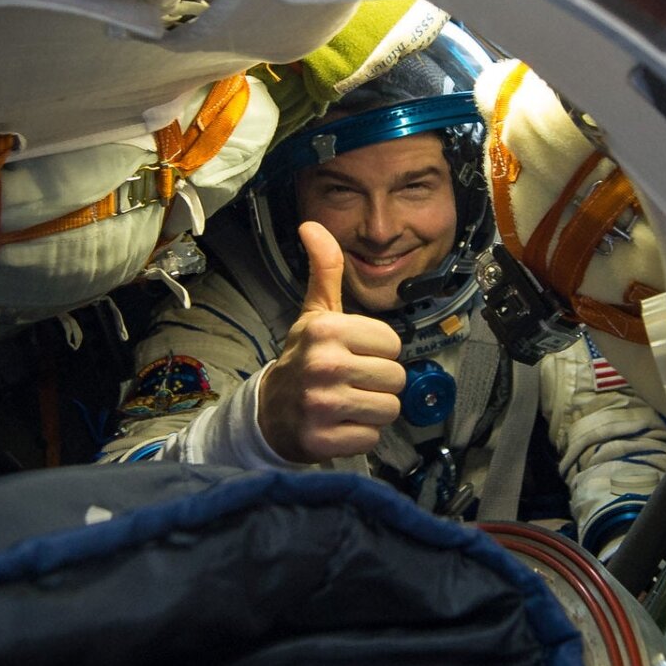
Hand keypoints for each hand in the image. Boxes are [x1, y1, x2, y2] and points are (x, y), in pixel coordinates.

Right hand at [258, 221, 406, 461]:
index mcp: (326, 330)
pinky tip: (339, 423)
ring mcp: (322, 405)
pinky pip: (372, 437)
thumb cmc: (303, 358)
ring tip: (347, 402)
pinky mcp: (323, 440)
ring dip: (372, 409)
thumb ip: (325, 270)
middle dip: (378, 382)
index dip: (378, 351)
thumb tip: (312, 225)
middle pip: (396, 377)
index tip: (353, 355)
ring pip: (389, 408)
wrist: (270, 413)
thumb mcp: (315, 313)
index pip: (393, 344)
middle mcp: (324, 365)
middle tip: (351, 381)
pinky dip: (360, 434)